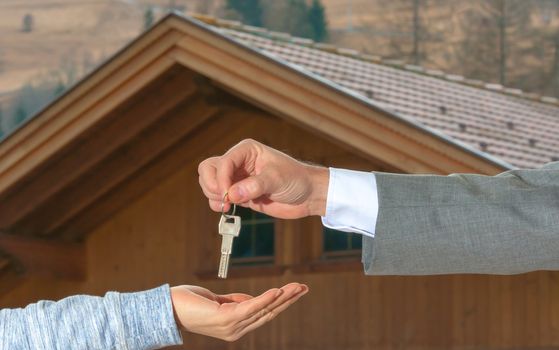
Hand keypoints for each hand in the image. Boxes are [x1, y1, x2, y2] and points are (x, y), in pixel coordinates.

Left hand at [170, 283, 307, 340]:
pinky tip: (277, 291)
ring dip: (282, 298)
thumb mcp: (218, 301)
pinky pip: (250, 308)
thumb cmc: (190, 303)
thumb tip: (254, 299)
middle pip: (268, 314)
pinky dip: (265, 299)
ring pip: (263, 311)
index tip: (296, 291)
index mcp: (236, 327)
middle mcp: (236, 331)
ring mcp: (231, 327)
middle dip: (288, 300)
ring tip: (296, 287)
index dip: (281, 303)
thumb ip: (235, 302)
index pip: (264, 314)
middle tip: (304, 288)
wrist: (168, 307)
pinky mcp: (225, 319)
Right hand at [198, 139, 328, 217]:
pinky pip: (218, 197)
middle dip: (212, 185)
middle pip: (208, 169)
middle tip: (225, 199)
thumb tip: (232, 194)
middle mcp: (238, 163)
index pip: (223, 162)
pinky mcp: (239, 194)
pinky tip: (228, 208)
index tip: (229, 195)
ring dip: (213, 195)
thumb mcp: (277, 179)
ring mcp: (237, 178)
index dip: (221, 179)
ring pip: (210, 183)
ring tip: (228, 205)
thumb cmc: (296, 179)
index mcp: (246, 151)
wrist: (308, 195)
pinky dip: (217, 203)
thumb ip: (255, 186)